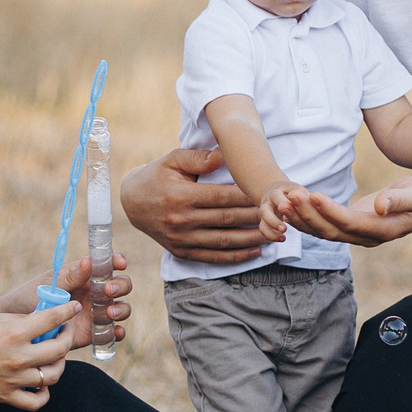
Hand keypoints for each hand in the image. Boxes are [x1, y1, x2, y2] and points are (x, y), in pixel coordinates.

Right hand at [0, 296, 80, 410]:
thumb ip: (17, 319)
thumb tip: (40, 318)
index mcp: (13, 333)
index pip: (52, 319)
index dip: (67, 311)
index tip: (72, 308)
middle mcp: (17, 357)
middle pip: (60, 349)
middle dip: (68, 337)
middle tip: (65, 332)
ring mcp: (14, 379)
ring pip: (53, 375)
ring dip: (59, 364)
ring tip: (54, 356)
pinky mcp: (6, 396)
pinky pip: (37, 401)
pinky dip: (44, 393)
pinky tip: (41, 382)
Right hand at [120, 148, 266, 264]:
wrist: (130, 202)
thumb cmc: (157, 175)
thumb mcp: (173, 159)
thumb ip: (199, 157)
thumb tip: (224, 154)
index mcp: (181, 195)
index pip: (222, 197)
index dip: (247, 197)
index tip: (268, 195)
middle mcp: (182, 219)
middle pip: (227, 219)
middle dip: (256, 217)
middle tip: (280, 215)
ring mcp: (181, 238)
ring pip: (223, 241)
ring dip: (251, 239)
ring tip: (275, 235)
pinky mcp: (181, 251)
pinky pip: (212, 256)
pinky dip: (235, 256)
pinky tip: (255, 250)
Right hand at [259, 182, 307, 241]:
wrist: (274, 191)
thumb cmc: (293, 192)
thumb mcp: (300, 190)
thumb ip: (307, 197)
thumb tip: (318, 205)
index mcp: (283, 188)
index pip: (286, 193)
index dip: (292, 201)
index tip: (297, 208)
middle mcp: (272, 197)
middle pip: (270, 203)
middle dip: (276, 216)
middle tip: (284, 227)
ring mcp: (266, 207)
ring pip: (263, 215)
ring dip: (272, 224)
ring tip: (283, 232)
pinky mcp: (264, 219)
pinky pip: (263, 227)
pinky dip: (270, 234)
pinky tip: (282, 239)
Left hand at [279, 177, 411, 248]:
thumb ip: (399, 200)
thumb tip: (379, 206)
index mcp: (382, 230)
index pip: (350, 223)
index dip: (330, 211)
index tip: (312, 195)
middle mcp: (366, 237)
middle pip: (331, 231)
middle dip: (309, 214)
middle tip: (290, 196)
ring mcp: (357, 235)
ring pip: (323, 232)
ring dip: (302, 218)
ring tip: (285, 200)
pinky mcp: (349, 227)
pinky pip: (323, 227)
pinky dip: (305, 218)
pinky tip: (290, 206)